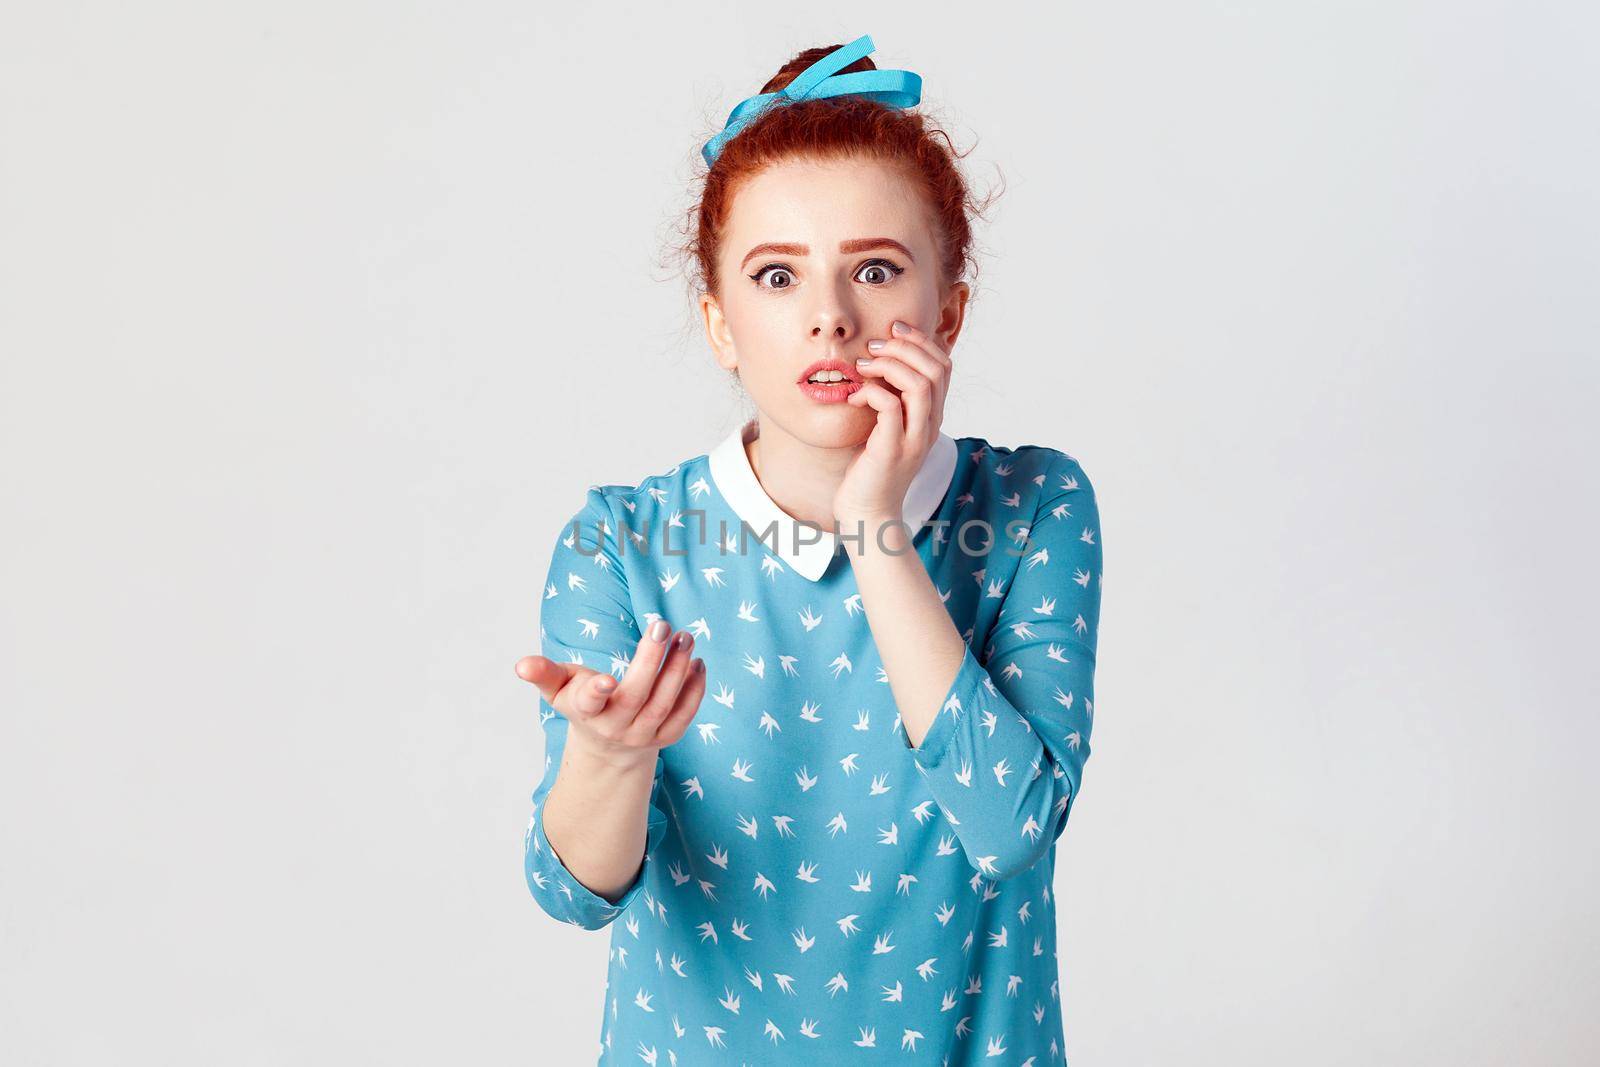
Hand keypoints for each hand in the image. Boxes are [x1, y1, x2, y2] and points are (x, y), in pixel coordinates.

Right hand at [514, 621, 706, 769]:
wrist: (608, 744)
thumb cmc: (582, 701)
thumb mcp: (560, 687)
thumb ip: (544, 673)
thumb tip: (521, 665)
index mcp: (587, 712)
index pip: (590, 703)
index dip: (596, 692)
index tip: (606, 678)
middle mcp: (615, 727)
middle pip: (636, 696)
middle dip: (650, 661)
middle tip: (663, 626)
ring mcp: (643, 735)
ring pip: (663, 705)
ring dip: (677, 670)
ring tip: (686, 637)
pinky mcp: (666, 738)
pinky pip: (684, 716)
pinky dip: (693, 690)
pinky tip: (697, 662)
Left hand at [836, 318, 951, 528]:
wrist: (866, 512)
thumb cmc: (870, 467)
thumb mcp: (884, 426)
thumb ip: (890, 398)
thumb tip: (877, 362)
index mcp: (931, 417)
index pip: (943, 366)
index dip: (921, 341)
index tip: (894, 329)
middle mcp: (930, 426)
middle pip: (936, 370)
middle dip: (905, 347)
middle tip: (875, 345)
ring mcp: (915, 439)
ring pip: (920, 385)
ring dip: (890, 365)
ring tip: (864, 365)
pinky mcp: (893, 450)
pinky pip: (891, 406)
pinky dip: (872, 391)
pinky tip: (856, 396)